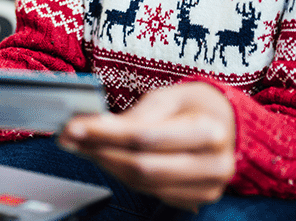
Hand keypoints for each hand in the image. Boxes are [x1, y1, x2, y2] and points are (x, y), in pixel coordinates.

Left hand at [58, 81, 235, 210]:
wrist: (226, 123)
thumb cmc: (194, 105)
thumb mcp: (168, 96)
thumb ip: (136, 115)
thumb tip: (96, 128)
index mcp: (209, 131)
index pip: (146, 137)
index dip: (106, 134)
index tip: (74, 126)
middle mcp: (213, 164)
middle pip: (143, 166)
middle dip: (100, 152)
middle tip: (69, 138)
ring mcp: (207, 187)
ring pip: (144, 184)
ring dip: (106, 165)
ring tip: (81, 146)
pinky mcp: (196, 199)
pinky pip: (151, 193)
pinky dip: (123, 175)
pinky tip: (105, 158)